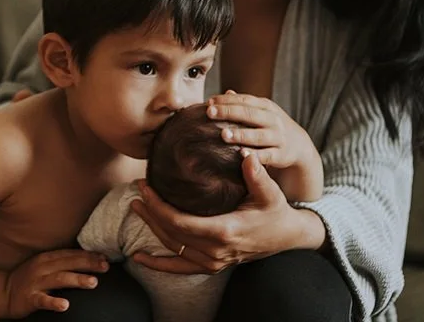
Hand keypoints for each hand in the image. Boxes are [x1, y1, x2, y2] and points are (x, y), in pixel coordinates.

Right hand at [5, 249, 109, 317]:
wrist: (3, 292)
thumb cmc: (29, 278)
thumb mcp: (44, 265)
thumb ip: (62, 262)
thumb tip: (87, 260)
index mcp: (47, 258)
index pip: (71, 254)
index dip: (89, 255)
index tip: (105, 257)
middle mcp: (43, 267)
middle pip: (68, 263)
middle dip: (88, 264)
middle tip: (105, 266)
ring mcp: (36, 282)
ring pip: (59, 279)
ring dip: (77, 279)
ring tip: (93, 282)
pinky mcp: (30, 298)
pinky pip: (43, 300)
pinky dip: (54, 302)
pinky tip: (65, 305)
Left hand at [131, 153, 326, 274]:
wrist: (286, 237)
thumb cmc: (276, 212)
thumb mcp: (270, 193)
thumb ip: (258, 175)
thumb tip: (246, 155)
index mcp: (224, 231)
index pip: (180, 221)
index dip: (158, 206)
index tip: (145, 188)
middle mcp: (215, 251)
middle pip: (171, 234)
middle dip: (150, 213)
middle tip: (137, 192)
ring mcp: (213, 262)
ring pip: (172, 248)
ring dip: (151, 230)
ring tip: (136, 209)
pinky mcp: (212, 266)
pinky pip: (179, 268)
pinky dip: (157, 264)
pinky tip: (138, 258)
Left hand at [207, 90, 322, 199]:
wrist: (298, 144)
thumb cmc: (270, 126)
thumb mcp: (261, 112)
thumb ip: (244, 104)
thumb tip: (225, 93)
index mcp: (266, 107)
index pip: (244, 101)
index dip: (226, 100)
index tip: (208, 102)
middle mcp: (273, 120)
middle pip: (249, 114)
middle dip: (229, 112)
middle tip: (209, 112)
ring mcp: (277, 137)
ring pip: (258, 135)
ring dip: (241, 135)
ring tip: (223, 135)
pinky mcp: (280, 154)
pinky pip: (267, 155)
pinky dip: (255, 156)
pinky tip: (241, 155)